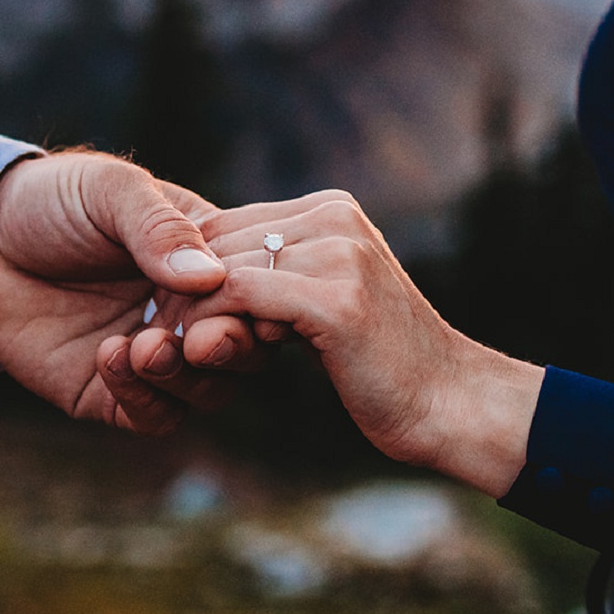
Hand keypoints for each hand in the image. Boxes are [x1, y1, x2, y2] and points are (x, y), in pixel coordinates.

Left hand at [0, 152, 266, 431]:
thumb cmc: (55, 200)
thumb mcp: (110, 192)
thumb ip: (157, 227)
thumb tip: (208, 277)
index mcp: (207, 257)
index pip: (257, 288)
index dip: (259, 301)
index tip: (243, 302)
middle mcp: (190, 311)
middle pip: (244, 349)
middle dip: (230, 349)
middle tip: (200, 341)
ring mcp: (155, 353)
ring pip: (206, 390)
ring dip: (184, 377)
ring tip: (144, 347)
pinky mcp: (112, 391)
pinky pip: (151, 415)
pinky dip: (142, 396)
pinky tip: (111, 356)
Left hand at [174, 191, 543, 495]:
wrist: (454, 404)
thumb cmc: (388, 366)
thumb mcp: (333, 301)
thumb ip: (284, 275)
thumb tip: (211, 274)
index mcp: (331, 209)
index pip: (228, 222)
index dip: (189, 269)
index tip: (170, 315)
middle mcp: (333, 216)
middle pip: (218, 239)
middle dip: (180, 290)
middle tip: (160, 336)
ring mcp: (338, 252)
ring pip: (223, 266)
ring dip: (191, 311)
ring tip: (179, 351)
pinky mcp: (335, 298)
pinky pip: (241, 296)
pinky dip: (212, 324)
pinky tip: (206, 356)